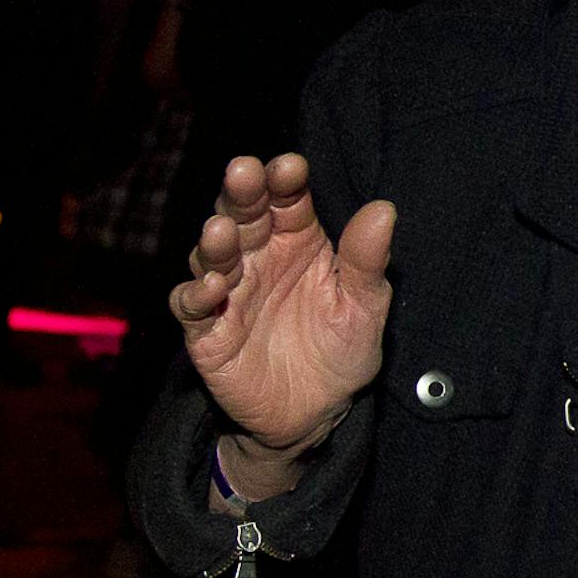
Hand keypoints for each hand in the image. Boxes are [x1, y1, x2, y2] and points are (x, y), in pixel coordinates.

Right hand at [169, 154, 393, 480]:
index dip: (286, 180)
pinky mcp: (206, 331)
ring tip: (223, 229)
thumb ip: (368, 260)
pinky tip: (213, 287)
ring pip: (212, 255)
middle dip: (242, 192)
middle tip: (243, 172)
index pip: (288, 199)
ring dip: (215, 241)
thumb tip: (385, 209)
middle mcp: (258, 256)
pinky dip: (197, 295)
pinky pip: (192, 307)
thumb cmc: (342, 347)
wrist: (317, 411)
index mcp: (298, 239)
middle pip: (244, 214)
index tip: (291, 165)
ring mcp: (229, 291)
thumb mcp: (365, 305)